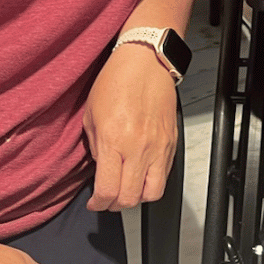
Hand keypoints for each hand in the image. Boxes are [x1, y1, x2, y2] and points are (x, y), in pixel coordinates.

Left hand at [83, 42, 177, 210]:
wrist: (146, 59)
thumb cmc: (117, 79)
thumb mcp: (91, 114)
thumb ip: (96, 147)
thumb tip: (102, 169)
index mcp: (114, 139)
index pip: (108, 190)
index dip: (98, 204)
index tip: (95, 203)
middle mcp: (139, 146)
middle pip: (130, 198)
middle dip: (115, 204)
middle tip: (108, 198)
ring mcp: (159, 145)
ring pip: (153, 192)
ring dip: (138, 196)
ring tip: (128, 188)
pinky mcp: (172, 141)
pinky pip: (165, 174)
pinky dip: (153, 180)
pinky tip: (142, 172)